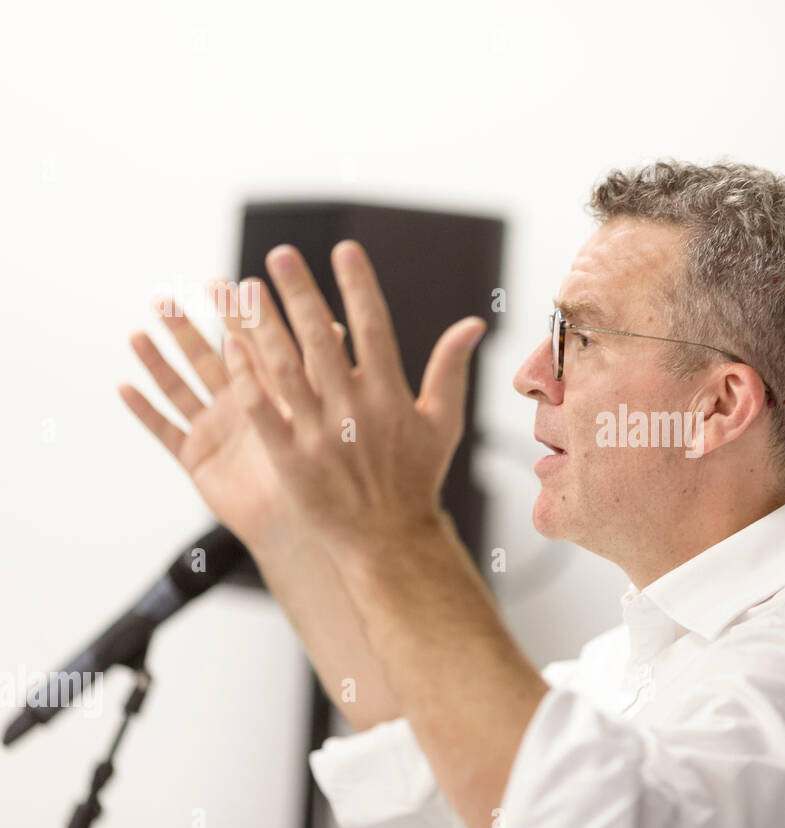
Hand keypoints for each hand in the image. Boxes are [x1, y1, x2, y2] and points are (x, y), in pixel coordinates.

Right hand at [119, 283, 344, 550]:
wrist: (308, 519)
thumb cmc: (324, 468)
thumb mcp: (323, 415)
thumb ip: (323, 373)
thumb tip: (344, 326)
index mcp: (268, 391)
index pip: (246, 343)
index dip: (232, 315)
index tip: (219, 283)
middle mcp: (238, 404)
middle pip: (206, 359)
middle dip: (185, 330)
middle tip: (165, 298)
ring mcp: (214, 429)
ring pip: (180, 388)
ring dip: (158, 363)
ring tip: (138, 334)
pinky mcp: (196, 458)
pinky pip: (165, 431)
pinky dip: (145, 411)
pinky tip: (124, 387)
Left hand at [221, 240, 485, 559]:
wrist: (387, 539)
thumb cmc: (416, 479)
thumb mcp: (443, 423)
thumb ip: (451, 369)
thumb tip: (474, 324)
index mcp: (391, 396)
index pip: (373, 326)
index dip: (358, 285)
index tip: (344, 249)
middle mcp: (354, 409)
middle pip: (321, 337)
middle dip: (299, 292)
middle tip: (279, 255)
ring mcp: (319, 434)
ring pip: (284, 367)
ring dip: (262, 325)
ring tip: (243, 290)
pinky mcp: (290, 459)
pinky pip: (263, 411)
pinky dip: (246, 378)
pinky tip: (228, 346)